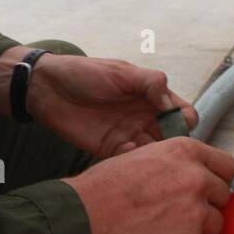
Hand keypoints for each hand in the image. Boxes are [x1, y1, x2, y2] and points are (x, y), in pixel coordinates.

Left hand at [25, 53, 198, 158]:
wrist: (48, 88)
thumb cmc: (85, 74)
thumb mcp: (121, 72)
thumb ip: (150, 83)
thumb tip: (171, 104)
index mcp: (152, 97)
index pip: (183, 113)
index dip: (186, 120)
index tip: (179, 123)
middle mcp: (145, 118)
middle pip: (172, 138)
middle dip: (175, 145)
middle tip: (169, 147)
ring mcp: (129, 135)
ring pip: (154, 153)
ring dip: (156, 157)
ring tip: (151, 155)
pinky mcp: (110, 150)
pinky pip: (130, 161)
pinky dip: (133, 160)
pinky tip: (126, 151)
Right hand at [62, 137, 233, 233]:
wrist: (90, 215)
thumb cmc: (108, 186)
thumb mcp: (146, 155)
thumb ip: (178, 163)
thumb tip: (196, 174)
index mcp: (185, 151)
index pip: (226, 165)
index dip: (218, 177)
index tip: (211, 186)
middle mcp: (197, 177)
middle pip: (223, 194)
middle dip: (208, 203)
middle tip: (181, 208)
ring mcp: (197, 210)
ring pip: (216, 222)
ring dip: (198, 225)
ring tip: (167, 223)